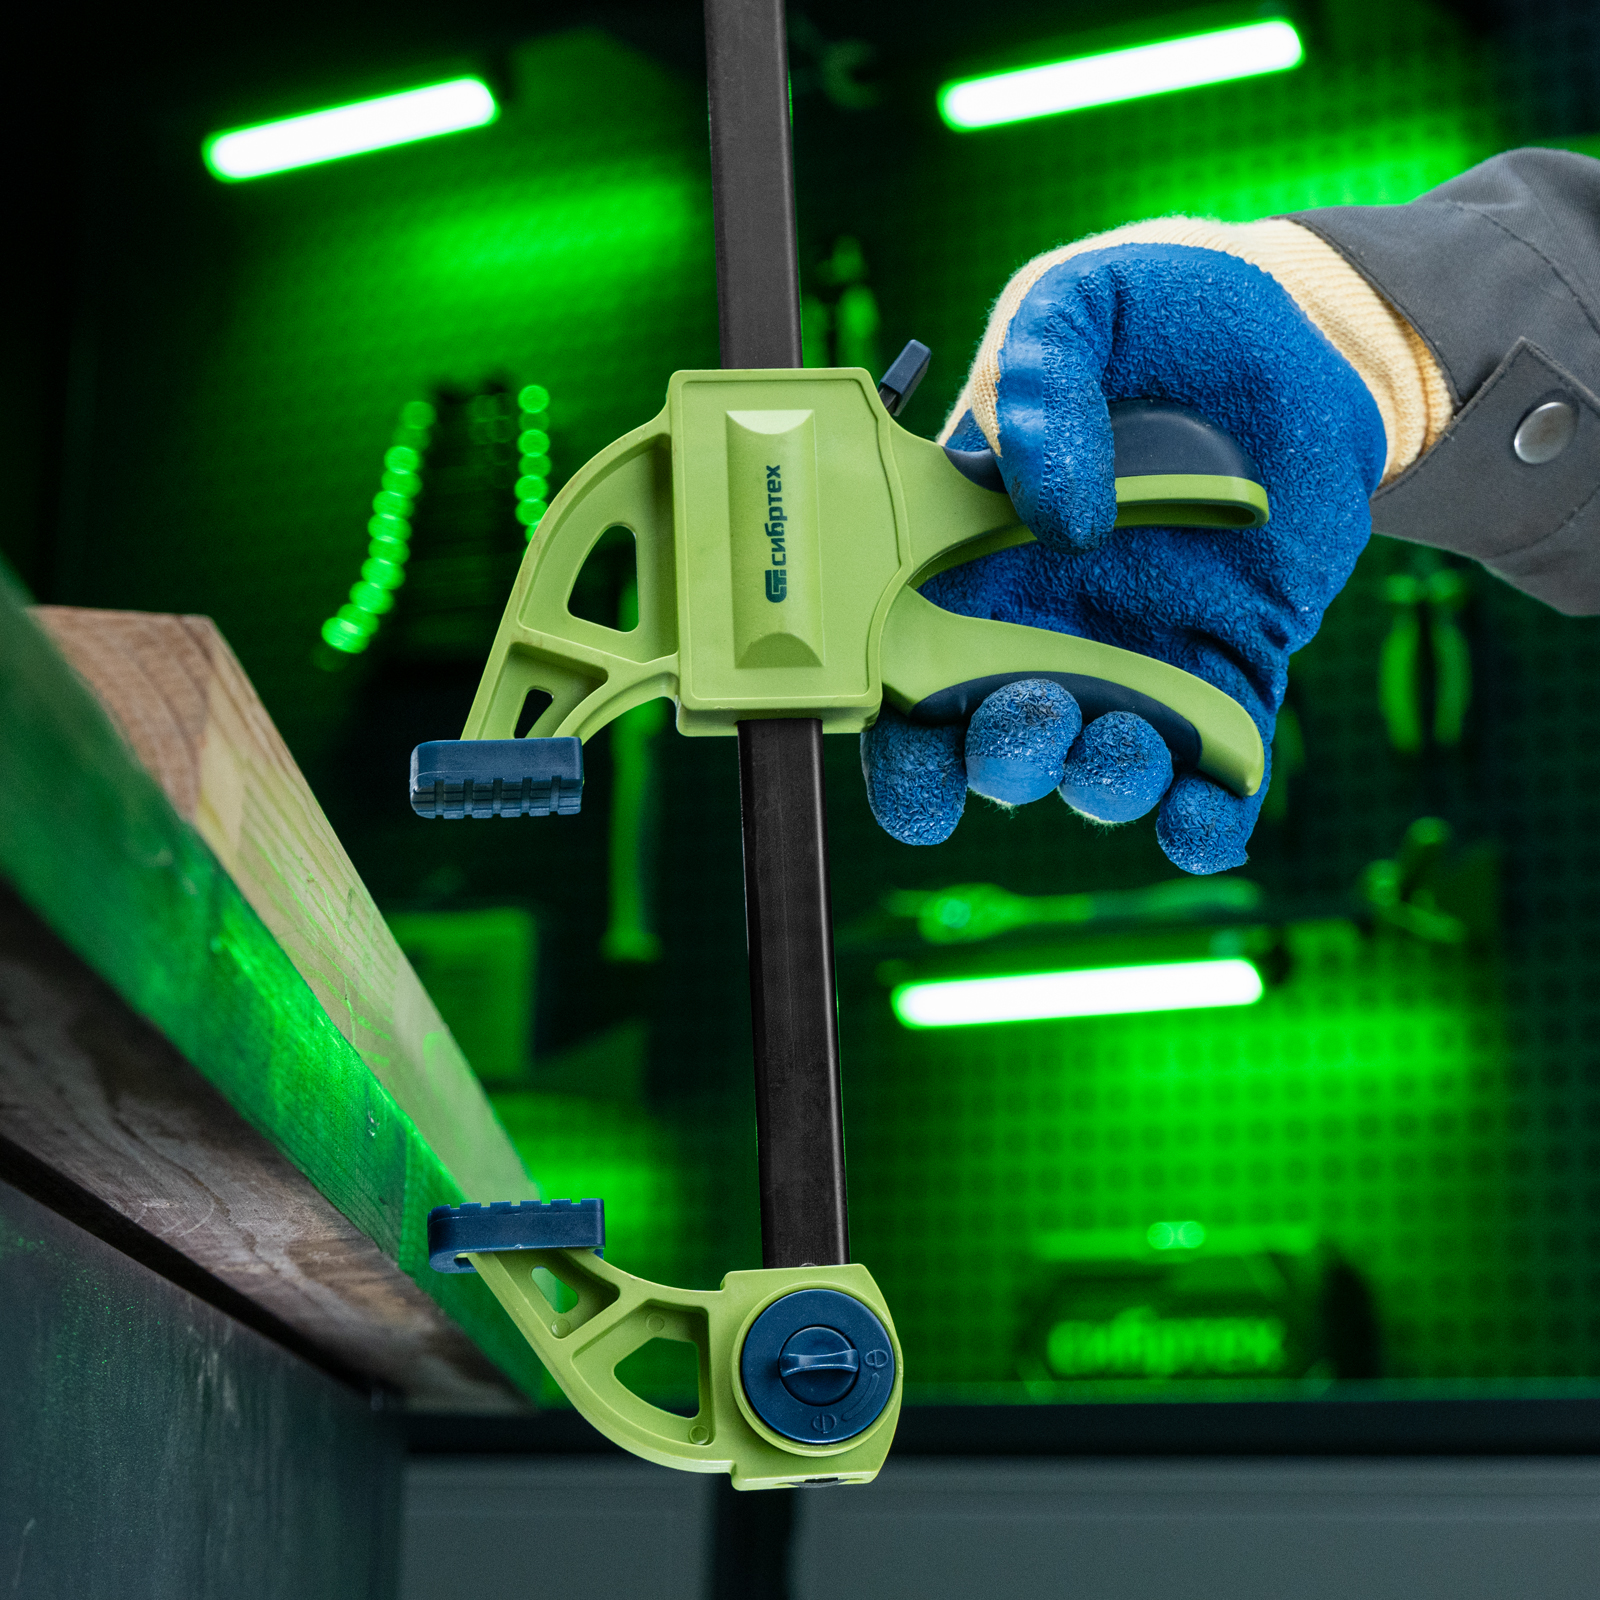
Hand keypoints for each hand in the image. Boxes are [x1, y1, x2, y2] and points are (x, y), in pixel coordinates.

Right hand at [862, 241, 1386, 872]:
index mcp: (970, 556)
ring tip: (1125, 746)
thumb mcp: (1082, 304)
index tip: (905, 738)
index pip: (900, 668)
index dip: (887, 729)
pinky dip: (1200, 824)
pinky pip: (1209, 780)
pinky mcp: (1233, 679)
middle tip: (1033, 712)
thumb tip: (1051, 514)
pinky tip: (1201, 819)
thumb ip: (1038, 377)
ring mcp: (1139, 661)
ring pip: (1094, 770)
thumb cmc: (1164, 317)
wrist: (1305, 336)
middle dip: (998, 760)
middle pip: (987, 744)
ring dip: (1097, 783)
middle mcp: (1041, 627)